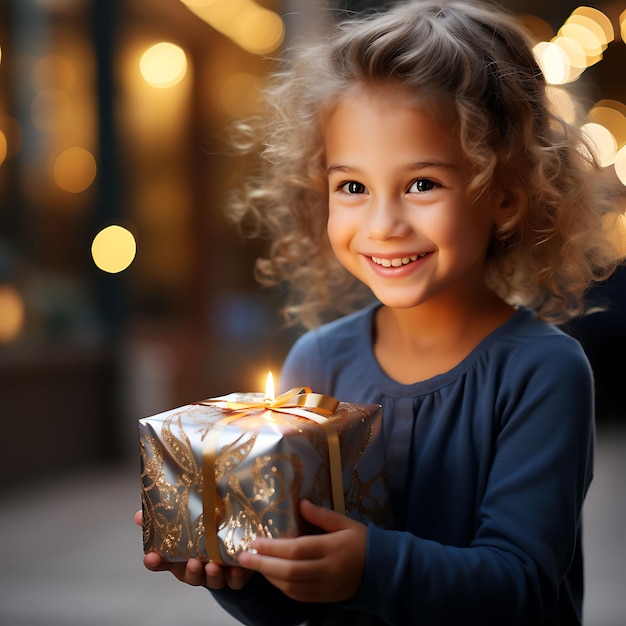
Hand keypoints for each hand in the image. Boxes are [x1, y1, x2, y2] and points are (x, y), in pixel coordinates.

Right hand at [134, 510, 251, 589]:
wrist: (232, 548)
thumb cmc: (204, 536)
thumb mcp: (185, 524)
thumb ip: (165, 518)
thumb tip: (139, 514)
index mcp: (180, 558)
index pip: (161, 562)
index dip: (154, 562)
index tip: (150, 557)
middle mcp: (197, 568)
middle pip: (189, 575)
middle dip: (190, 570)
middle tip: (192, 562)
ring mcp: (216, 574)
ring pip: (212, 580)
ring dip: (212, 575)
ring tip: (213, 566)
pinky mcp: (236, 575)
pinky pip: (235, 581)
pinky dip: (236, 576)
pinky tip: (237, 567)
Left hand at [237, 499, 366, 602]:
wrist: (383, 571)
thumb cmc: (362, 542)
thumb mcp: (345, 523)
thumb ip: (321, 515)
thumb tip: (300, 503)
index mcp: (333, 549)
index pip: (298, 550)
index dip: (274, 547)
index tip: (255, 541)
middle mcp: (327, 571)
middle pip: (290, 571)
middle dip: (263, 565)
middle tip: (243, 557)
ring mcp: (325, 587)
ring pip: (291, 587)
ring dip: (270, 577)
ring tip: (253, 565)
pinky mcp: (324, 598)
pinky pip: (298, 596)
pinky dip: (282, 587)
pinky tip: (272, 577)